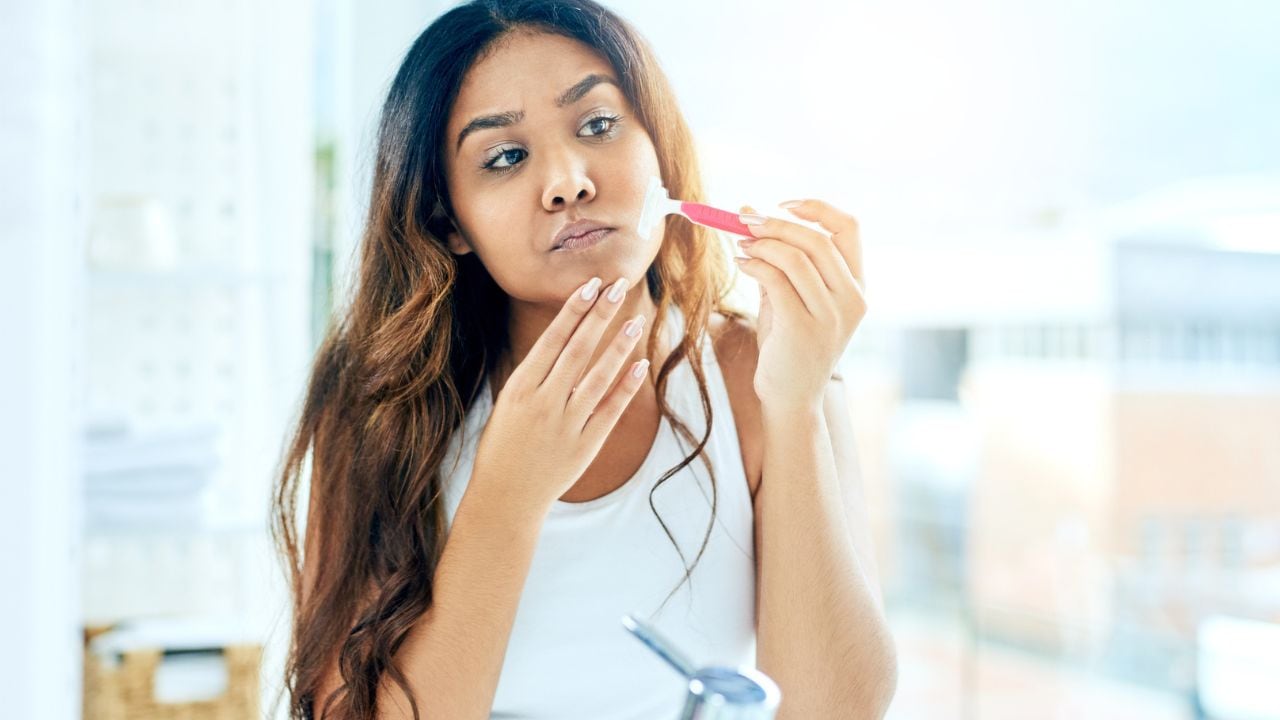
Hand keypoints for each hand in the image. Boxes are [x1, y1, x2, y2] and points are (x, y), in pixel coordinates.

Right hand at [470, 276, 648, 512]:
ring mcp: (566, 424)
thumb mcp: (507, 405)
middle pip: (578, 349)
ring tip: (636, 318)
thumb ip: (534, 376)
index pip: (552, 340)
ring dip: (619, 345)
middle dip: (600, 314)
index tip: (591, 285)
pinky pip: (611, 410)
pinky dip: (627, 385)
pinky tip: (641, 364)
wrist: (505, 498)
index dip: (574, 311)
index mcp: (520, 388)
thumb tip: (562, 340)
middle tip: (619, 286)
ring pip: (599, 376)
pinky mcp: (586, 445)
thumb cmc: (502, 447)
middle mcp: (544, 402)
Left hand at [733, 200, 865, 413]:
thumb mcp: (791, 298)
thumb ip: (776, 258)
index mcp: (856, 287)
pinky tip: (742, 265)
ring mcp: (830, 316)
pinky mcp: (803, 328)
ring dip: (760, 244)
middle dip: (776, 224)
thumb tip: (747, 211)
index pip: (849, 229)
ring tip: (740, 246)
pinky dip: (755, 265)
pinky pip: (776, 280)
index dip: (818, 208)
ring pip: (795, 258)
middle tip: (745, 221)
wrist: (791, 398)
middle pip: (817, 239)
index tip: (784, 205)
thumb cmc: (789, 346)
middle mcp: (851, 299)